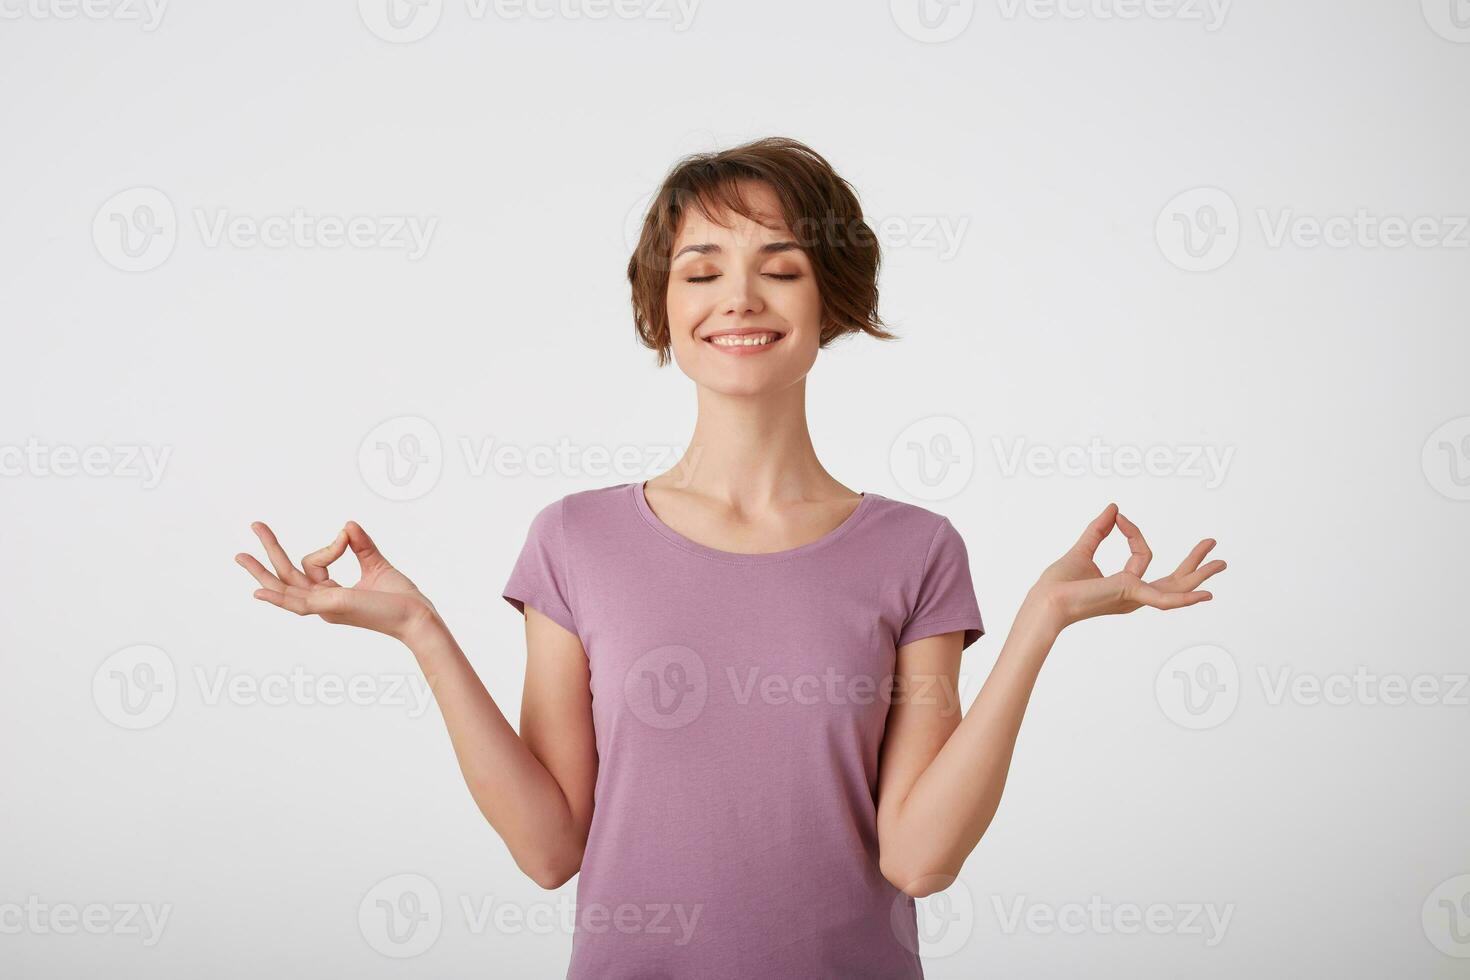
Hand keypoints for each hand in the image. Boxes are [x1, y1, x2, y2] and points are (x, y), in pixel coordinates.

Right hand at [235, 520, 439, 640]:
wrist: (416, 615)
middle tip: (254, 524)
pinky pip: (298, 603)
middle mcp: (323, 602)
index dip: (329, 545)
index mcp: (330, 594)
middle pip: (286, 574)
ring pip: (284, 586)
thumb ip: (360, 545)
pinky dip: (277, 598)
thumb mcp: (376, 564)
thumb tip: (347, 525)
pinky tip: (258, 592)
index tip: (346, 534)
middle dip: (269, 550)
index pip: (312, 563)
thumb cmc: (400, 597)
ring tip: (239, 555)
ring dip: (261, 570)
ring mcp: (324, 606)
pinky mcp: (331, 607)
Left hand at [1027, 503, 1225, 630]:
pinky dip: (1186, 598)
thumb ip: (1099, 530)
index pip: (1143, 555)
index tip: (1119, 516)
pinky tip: (1206, 596)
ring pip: (1176, 586)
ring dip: (1199, 573)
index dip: (1133, 532)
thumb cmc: (1058, 585)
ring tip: (1221, 562)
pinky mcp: (1131, 595)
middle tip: (1213, 545)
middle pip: (1172, 579)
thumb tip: (1114, 508)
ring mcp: (1135, 597)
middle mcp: (1134, 595)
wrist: (1046, 600)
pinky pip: (1165, 599)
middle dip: (1194, 563)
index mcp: (1125, 586)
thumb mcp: (1082, 550)